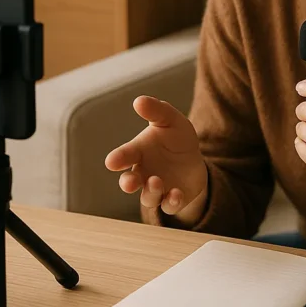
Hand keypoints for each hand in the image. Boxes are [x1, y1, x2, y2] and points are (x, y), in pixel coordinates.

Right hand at [104, 96, 208, 225]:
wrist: (193, 157)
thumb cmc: (175, 136)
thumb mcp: (169, 119)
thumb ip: (156, 110)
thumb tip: (139, 100)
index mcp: (138, 152)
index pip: (125, 155)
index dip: (118, 158)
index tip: (112, 161)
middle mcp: (143, 173)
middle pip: (129, 182)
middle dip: (127, 183)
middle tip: (129, 181)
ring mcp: (157, 188)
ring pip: (148, 197)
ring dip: (150, 191)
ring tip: (157, 181)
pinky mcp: (172, 199)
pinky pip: (169, 206)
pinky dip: (171, 201)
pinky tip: (176, 193)